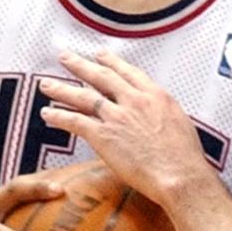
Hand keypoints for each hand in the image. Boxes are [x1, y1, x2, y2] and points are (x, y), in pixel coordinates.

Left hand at [39, 49, 208, 206]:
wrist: (179, 175)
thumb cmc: (185, 157)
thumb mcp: (179, 122)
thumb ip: (161, 112)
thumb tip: (155, 114)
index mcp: (155, 95)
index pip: (128, 72)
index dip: (111, 61)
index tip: (99, 55)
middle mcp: (134, 100)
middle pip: (101, 76)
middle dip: (80, 65)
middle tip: (64, 57)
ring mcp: (117, 116)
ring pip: (83, 96)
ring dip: (62, 89)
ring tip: (46, 83)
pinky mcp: (104, 136)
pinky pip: (76, 122)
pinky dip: (59, 116)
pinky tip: (48, 114)